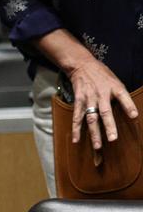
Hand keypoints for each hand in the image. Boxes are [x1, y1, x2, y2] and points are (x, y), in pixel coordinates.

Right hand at [35, 28, 137, 148]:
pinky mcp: (79, 101)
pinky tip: (76, 140)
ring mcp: (89, 99)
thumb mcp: (116, 81)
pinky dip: (76, 129)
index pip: (123, 96)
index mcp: (114, 87)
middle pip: (105, 112)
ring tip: (97, 146)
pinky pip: (77, 117)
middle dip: (109, 126)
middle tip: (113, 139)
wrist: (82, 66)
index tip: (134, 116)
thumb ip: (122, 96)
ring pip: (91, 118)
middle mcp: (101, 94)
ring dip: (94, 132)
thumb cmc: (102, 75)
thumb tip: (132, 113)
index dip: (129, 106)